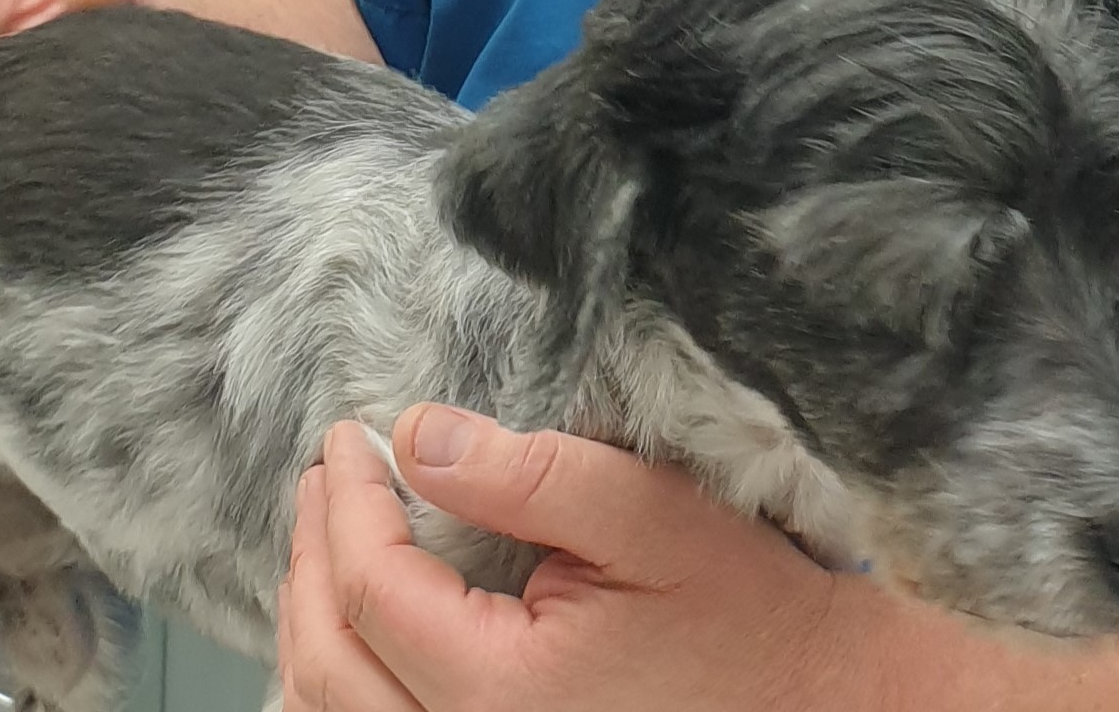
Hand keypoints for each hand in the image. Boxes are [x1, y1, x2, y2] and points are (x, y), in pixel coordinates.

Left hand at [276, 410, 902, 711]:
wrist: (809, 701)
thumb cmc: (740, 609)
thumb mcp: (641, 512)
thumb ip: (525, 473)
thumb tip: (417, 435)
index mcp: (499, 693)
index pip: (371, 590)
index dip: (348, 501)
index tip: (350, 434)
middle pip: (329, 667)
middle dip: (310, 556)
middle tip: (324, 474)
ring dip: (309, 626)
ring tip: (319, 539)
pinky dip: (340, 688)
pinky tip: (349, 633)